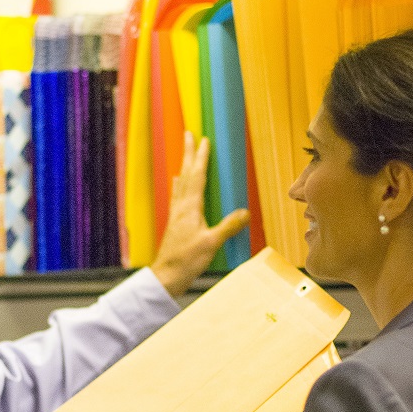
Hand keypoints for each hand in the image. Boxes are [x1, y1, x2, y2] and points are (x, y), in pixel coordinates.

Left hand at [149, 132, 249, 297]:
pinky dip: (179, 185)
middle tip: (188, 134)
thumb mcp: (211, 244)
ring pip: (180, 183)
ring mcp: (176, 214)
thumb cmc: (186, 260)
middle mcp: (181, 207)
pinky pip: (178, 196)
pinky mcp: (175, 223)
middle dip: (188, 154)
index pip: (197, 176)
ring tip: (184, 154)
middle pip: (186, 174)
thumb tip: (245, 213)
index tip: (204, 140)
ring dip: (184, 166)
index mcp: (190, 208)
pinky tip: (177, 184)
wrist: (166, 276)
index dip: (201, 158)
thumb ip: (228, 227)